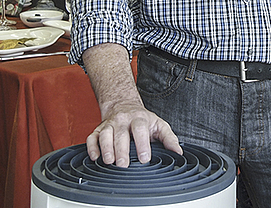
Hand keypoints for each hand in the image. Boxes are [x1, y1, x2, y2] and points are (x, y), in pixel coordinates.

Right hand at [82, 43, 182, 166]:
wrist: (124, 106)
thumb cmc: (143, 120)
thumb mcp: (159, 125)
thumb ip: (169, 138)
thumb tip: (178, 152)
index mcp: (139, 118)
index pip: (140, 128)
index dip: (142, 143)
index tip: (144, 158)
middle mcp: (123, 120)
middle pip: (120, 133)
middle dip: (121, 149)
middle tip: (123, 164)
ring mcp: (109, 124)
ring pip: (105, 134)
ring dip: (106, 148)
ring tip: (109, 161)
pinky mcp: (98, 130)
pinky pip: (92, 137)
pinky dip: (92, 147)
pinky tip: (95, 157)